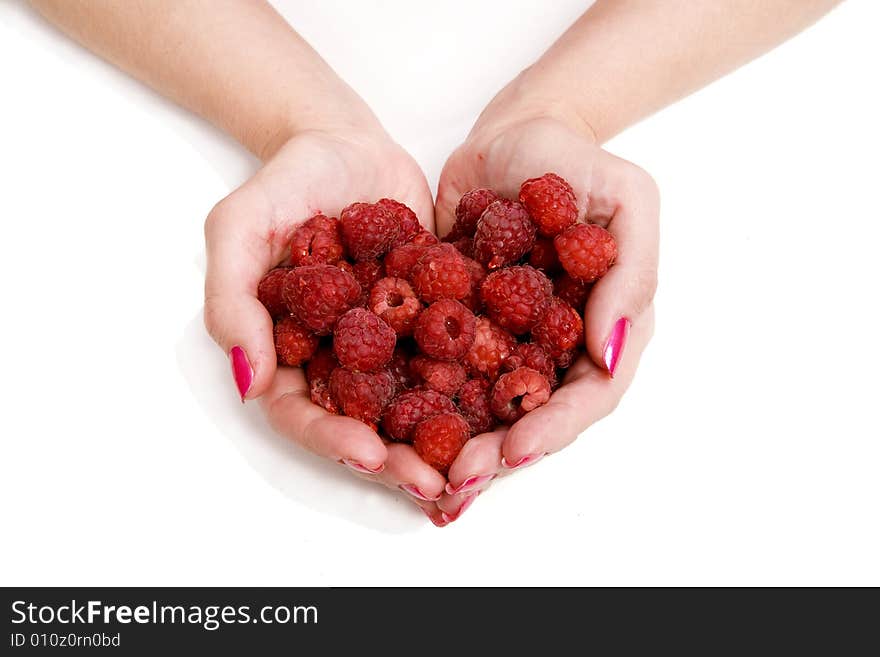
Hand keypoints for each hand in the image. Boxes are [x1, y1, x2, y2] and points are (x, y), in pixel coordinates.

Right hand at [203, 127, 449, 522]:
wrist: (349, 142)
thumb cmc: (287, 181)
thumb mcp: (240, 228)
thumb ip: (233, 299)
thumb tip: (248, 381)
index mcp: (293, 352)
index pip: (304, 413)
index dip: (333, 439)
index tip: (369, 454)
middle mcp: (343, 359)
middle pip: (366, 424)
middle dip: (398, 458)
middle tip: (436, 482)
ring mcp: (392, 343)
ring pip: (417, 404)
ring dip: (445, 439)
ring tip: (478, 463)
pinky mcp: (436, 319)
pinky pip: (459, 358)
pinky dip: (482, 385)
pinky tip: (513, 403)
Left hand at [433, 112, 658, 521]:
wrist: (512, 132)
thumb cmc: (576, 158)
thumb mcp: (627, 198)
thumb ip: (632, 271)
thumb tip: (610, 356)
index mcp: (604, 326)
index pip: (589, 394)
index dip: (555, 427)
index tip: (516, 450)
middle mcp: (554, 345)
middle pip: (532, 413)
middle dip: (497, 451)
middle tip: (458, 477)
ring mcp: (505, 339)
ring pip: (484, 404)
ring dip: (456, 440)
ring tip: (421, 470)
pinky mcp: (458, 323)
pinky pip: (439, 367)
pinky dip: (420, 397)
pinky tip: (389, 422)